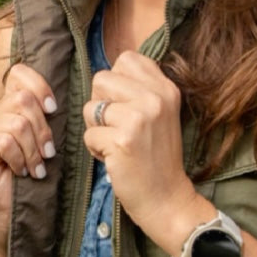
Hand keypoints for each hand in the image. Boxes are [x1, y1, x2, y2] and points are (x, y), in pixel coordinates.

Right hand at [0, 62, 57, 237]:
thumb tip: (62, 102)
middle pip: (22, 99)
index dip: (39, 85)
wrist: (16, 208)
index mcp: (11, 106)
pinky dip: (19, 159)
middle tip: (48, 153)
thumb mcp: (46, 141)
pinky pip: (4, 143)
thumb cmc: (35, 173)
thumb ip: (48, 118)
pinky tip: (22, 172)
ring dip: (33, 150)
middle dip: (42, 128)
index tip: (53, 109)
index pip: (19, 74)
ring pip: (16, 123)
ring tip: (36, 168)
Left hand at [83, 51, 200, 250]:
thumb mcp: (160, 113)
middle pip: (101, 79)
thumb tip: (106, 74)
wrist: (167, 198)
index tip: (126, 105)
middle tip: (117, 127)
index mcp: (166, 88)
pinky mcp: (122, 140)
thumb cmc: (156, 155)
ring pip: (90, 107)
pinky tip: (115, 159)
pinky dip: (95, 150)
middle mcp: (155, 98)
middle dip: (100, 104)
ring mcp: (139, 118)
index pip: (126, 59)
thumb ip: (140, 89)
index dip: (115, 83)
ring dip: (96, 128)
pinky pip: (88, 135)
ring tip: (117, 143)